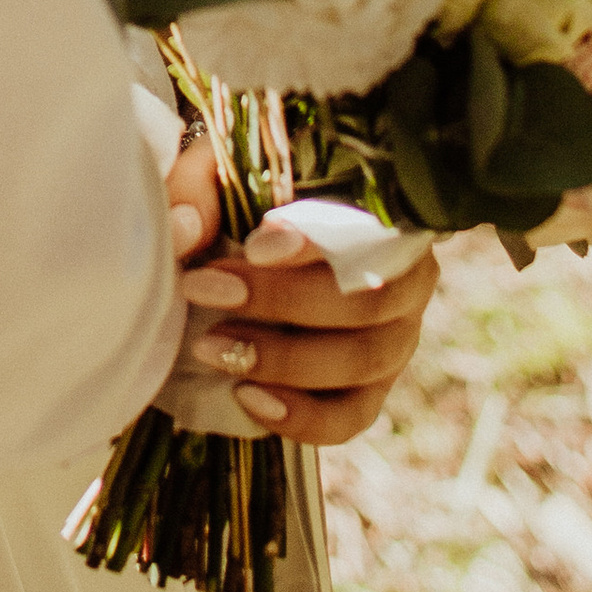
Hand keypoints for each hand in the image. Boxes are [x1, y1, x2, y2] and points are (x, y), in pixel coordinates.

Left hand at [172, 212, 437, 448]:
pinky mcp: (371, 391)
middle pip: (367, 301)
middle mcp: (405, 279)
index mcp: (384, 215)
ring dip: (282, 359)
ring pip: (360, 361)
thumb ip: (199, 190)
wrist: (248, 255)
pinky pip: (349, 417)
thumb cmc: (245, 200)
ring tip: (211, 346)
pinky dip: (301, 416)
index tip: (253, 245)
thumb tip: (186, 231)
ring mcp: (395, 340)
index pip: (374, 229)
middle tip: (204, 290)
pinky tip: (248, 398)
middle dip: (281, 300)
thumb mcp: (220, 174)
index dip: (319, 243)